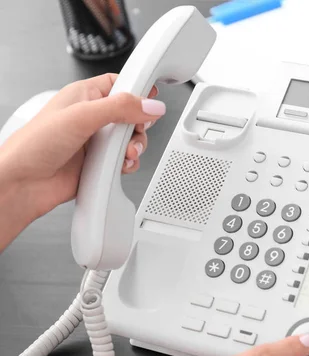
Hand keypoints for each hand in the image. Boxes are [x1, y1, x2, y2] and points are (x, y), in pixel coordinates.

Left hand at [0, 73, 164, 219]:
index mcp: (84, 96)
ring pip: (131, 139)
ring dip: (135, 147)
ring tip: (125, 154)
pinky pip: (125, 160)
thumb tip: (151, 105)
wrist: (23, 184)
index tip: (152, 99)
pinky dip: (128, 164)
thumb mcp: (81, 116)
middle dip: (139, 125)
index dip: (138, 90)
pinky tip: (119, 166)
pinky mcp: (100, 163)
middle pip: (132, 114)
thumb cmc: (34, 145)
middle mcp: (91, 117)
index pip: (120, 83)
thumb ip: (120, 108)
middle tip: (134, 132)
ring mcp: (96, 141)